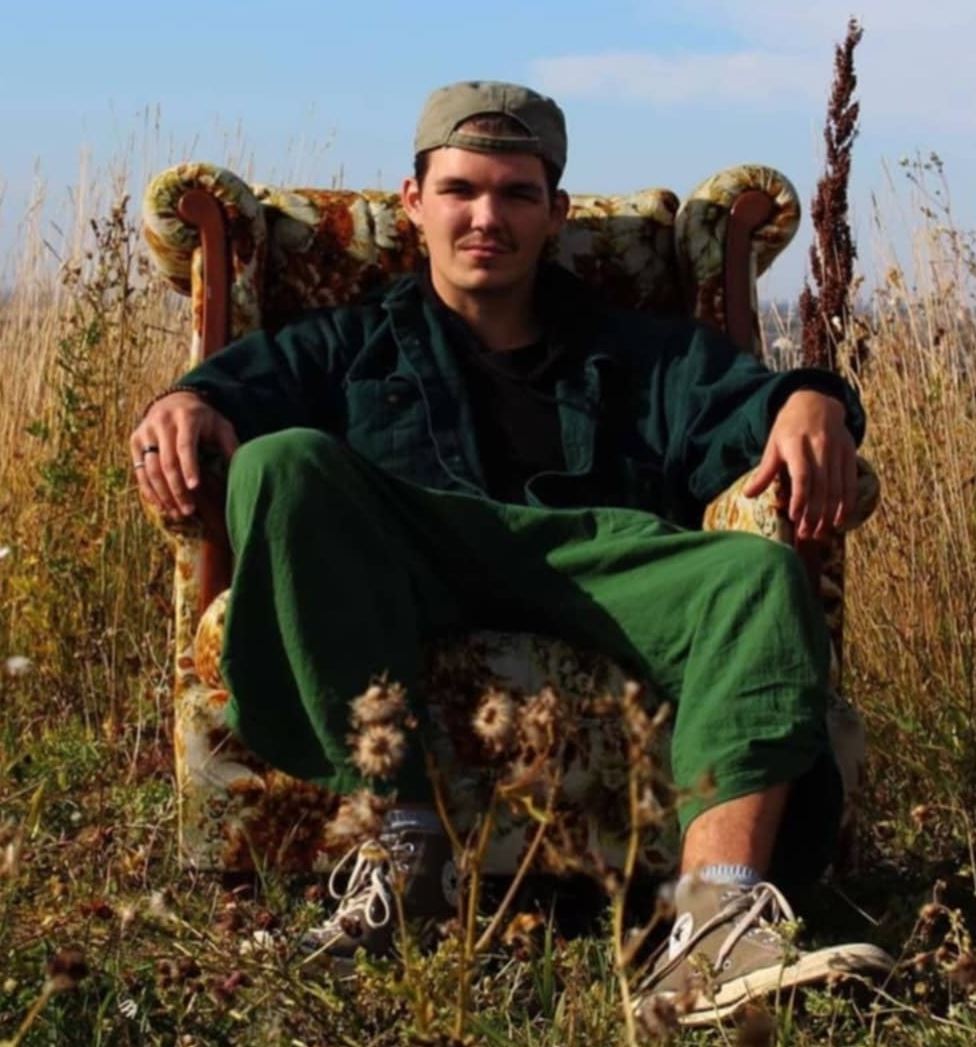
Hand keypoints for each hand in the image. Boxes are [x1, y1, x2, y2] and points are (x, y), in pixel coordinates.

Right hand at [129, 392, 238, 517]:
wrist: (175, 401)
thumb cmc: (204, 420)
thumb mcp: (221, 426)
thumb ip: (231, 446)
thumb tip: (243, 472)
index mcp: (187, 417)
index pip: (185, 445)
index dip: (189, 467)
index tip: (195, 487)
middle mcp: (162, 422)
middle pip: (167, 462)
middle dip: (177, 489)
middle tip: (189, 511)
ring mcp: (145, 431)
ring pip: (150, 468)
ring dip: (163, 494)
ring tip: (177, 513)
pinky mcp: (135, 440)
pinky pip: (139, 470)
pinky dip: (149, 490)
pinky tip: (160, 505)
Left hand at [742, 390, 856, 540]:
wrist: (816, 402)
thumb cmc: (789, 428)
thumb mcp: (773, 445)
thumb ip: (764, 472)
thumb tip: (748, 495)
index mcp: (796, 444)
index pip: (801, 474)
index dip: (799, 497)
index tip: (793, 516)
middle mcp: (820, 447)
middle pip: (820, 486)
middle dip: (813, 513)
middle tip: (805, 534)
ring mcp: (837, 450)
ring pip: (836, 487)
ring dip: (829, 513)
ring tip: (819, 533)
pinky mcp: (850, 453)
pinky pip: (850, 482)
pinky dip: (847, 503)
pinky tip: (840, 520)